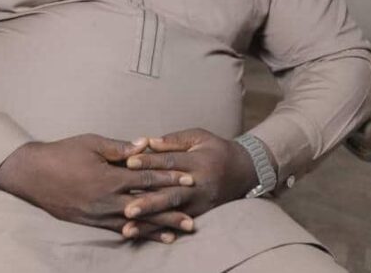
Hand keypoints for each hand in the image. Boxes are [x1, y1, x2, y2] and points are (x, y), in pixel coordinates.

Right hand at [0, 134, 194, 242]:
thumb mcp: (92, 143)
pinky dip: (135, 234)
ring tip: (177, 234)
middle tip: (192, 220)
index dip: (169, 180)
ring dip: (157, 229)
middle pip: (146, 207)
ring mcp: (98, 215)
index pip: (146, 180)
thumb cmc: (63, 153)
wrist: (33, 174)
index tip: (189, 181)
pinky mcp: (90, 222)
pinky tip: (147, 237)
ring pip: (134, 224)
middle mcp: (106, 200)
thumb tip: (145, 144)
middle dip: (170, 212)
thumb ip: (120, 147)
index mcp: (109, 178)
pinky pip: (116, 231)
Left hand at [123, 128, 256, 230]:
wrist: (243, 171)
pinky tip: (144, 233)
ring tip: (129, 225)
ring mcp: (200, 202)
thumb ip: (174, 140)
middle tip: (127, 208)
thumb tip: (149, 142)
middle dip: (148, 201)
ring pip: (172, 212)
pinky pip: (178, 223)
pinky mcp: (200, 213)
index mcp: (197, 161)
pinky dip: (161, 229)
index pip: (170, 161)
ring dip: (151, 220)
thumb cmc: (215, 149)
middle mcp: (199, 184)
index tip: (129, 162)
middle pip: (170, 193)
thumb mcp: (198, 136)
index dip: (149, 162)